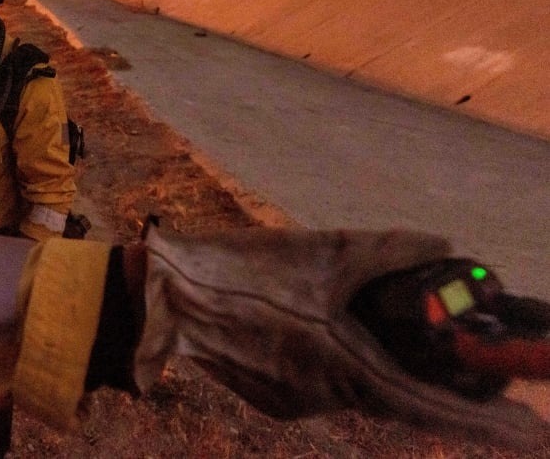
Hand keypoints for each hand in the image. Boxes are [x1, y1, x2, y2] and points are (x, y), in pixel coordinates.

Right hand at [133, 224, 549, 450]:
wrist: (165, 296)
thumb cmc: (241, 271)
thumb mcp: (320, 250)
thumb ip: (387, 251)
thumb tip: (444, 246)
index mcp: (341, 369)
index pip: (430, 408)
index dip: (486, 423)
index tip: (533, 432)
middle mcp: (325, 398)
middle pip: (399, 399)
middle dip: (443, 387)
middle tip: (478, 368)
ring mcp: (296, 402)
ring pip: (362, 389)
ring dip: (392, 370)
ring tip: (410, 339)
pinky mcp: (274, 394)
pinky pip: (326, 384)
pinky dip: (349, 365)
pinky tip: (335, 330)